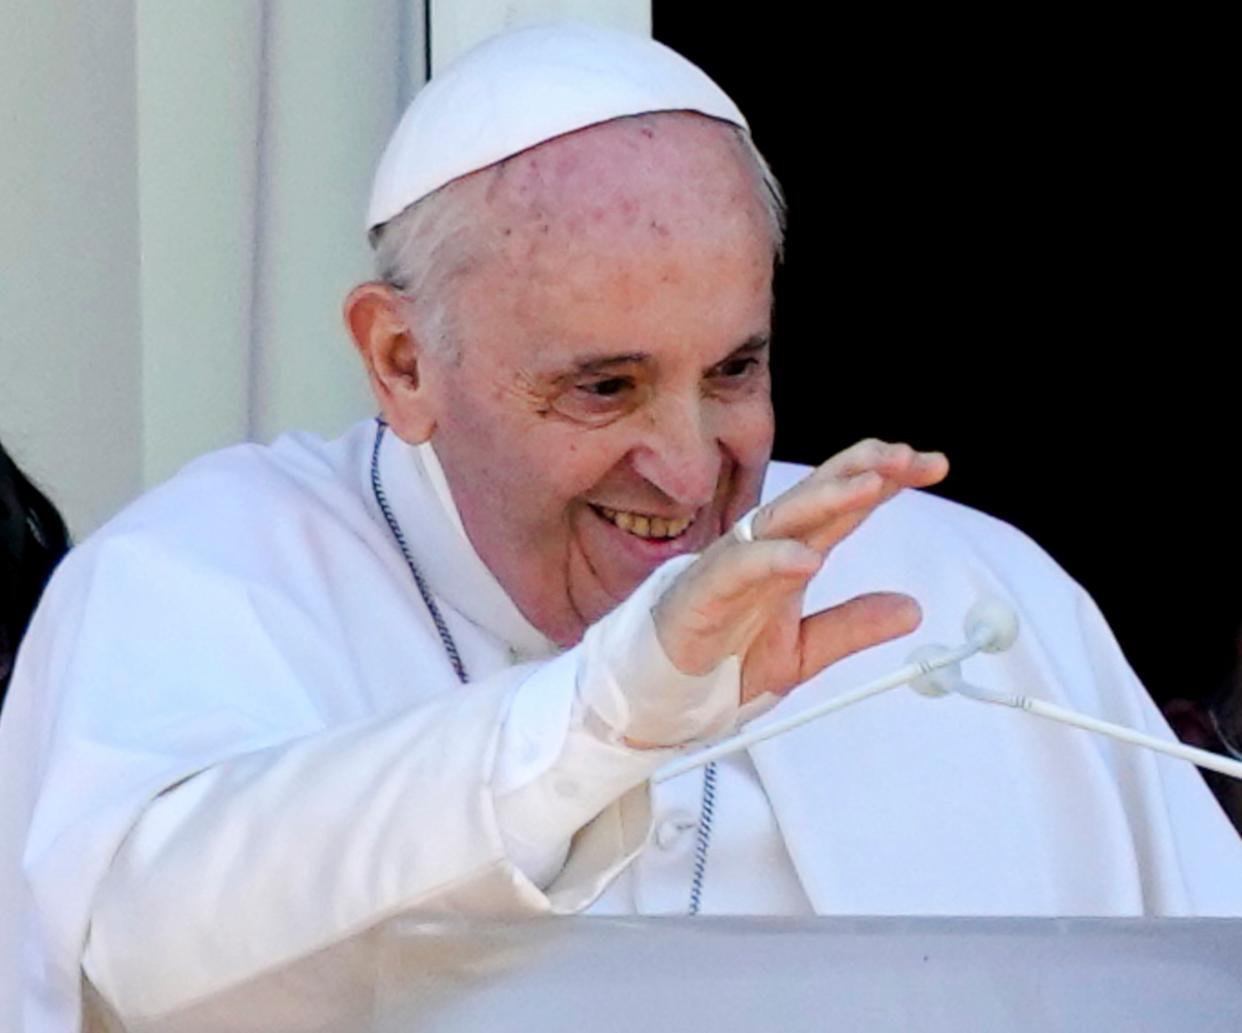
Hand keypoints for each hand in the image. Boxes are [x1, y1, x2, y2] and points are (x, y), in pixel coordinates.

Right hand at [653, 440, 948, 704]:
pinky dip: (772, 558)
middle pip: (816, 496)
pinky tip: (807, 558)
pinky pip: (738, 568)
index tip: (932, 464)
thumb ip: (853, 626)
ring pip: (781, 519)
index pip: (843, 505)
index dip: (886, 480)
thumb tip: (912, 609)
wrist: (663, 693)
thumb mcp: (805, 650)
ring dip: (826, 499)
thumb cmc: (723, 659)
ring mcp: (732, 565)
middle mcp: (764, 550)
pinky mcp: (703, 591)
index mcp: (792, 555)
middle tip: (907, 458)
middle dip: (862, 470)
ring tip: (870, 486)